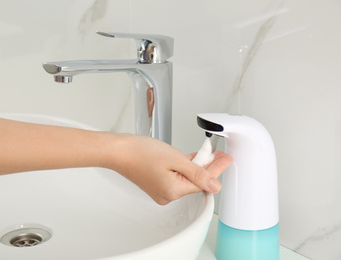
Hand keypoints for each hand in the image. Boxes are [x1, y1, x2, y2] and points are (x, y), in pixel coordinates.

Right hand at [106, 134, 232, 204]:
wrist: (119, 151)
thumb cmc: (139, 153)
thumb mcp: (174, 159)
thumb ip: (196, 172)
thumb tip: (214, 184)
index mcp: (173, 191)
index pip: (203, 182)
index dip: (217, 169)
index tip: (226, 159)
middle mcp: (168, 194)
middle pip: (195, 180)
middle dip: (208, 166)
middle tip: (219, 153)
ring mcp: (162, 189)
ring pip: (186, 177)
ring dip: (196, 165)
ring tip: (208, 152)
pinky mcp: (157, 183)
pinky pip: (176, 175)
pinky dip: (184, 167)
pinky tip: (192, 157)